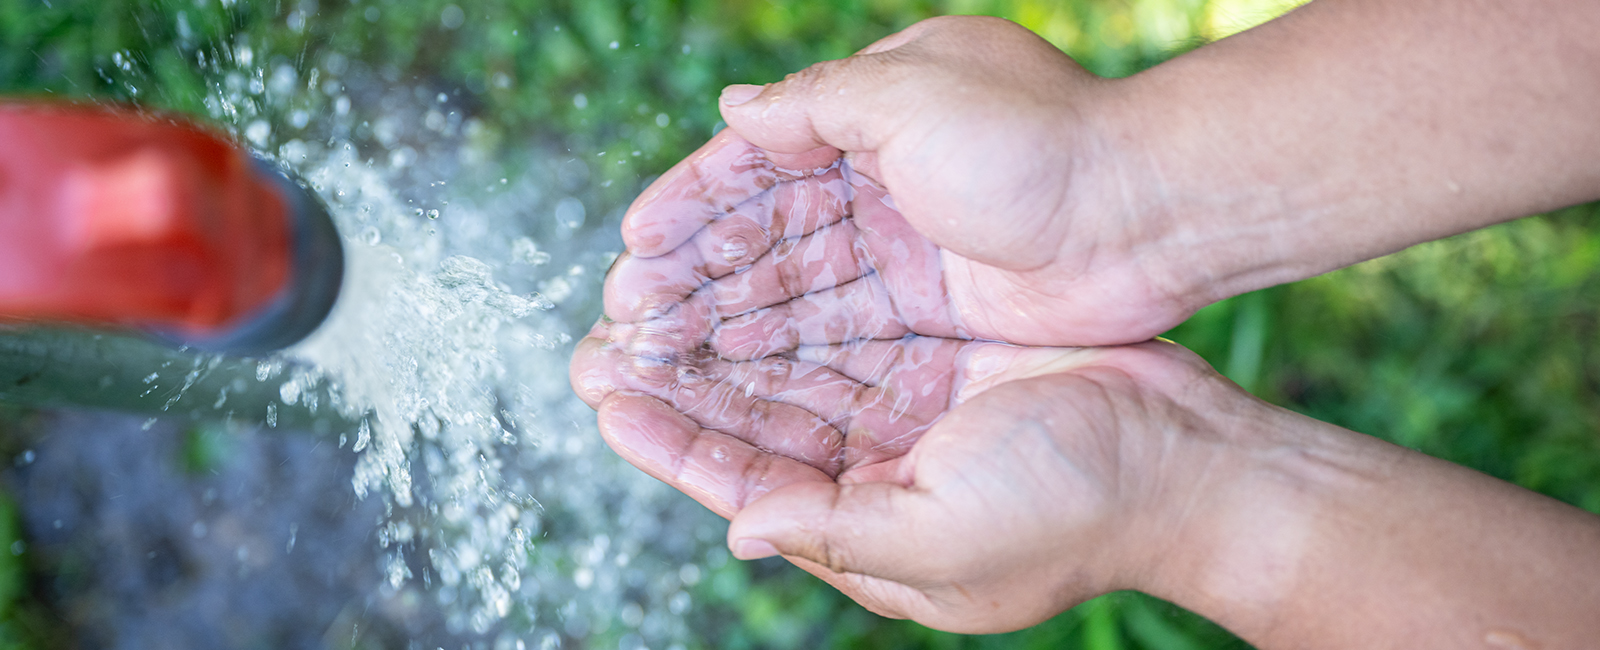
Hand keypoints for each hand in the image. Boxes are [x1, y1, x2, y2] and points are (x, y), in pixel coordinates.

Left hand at [573, 331, 1283, 632]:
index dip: (673, 444)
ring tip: (651, 299)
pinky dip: (791, 305)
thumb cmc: (1075, 512)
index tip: (607, 399)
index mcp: (866, 530)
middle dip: (679, 384)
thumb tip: (738, 529)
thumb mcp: (943, 542)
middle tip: (602, 338)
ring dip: (722, 337)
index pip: (744, 484)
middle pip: (755, 423)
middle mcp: (876, 471)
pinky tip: (742, 275)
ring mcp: (909, 411)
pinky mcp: (941, 356)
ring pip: (791, 369)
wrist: (1190, 457)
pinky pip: (847, 327)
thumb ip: (836, 532)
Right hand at [606, 16, 1209, 355]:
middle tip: (624, 322)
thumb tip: (733, 110)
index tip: (631, 245)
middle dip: (692, 278)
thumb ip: (818, 103)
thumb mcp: (918, 93)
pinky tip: (731, 378)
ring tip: (656, 359)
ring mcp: (909, 254)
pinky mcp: (934, 313)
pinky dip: (785, 353)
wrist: (1149, 215)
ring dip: (724, 323)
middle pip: (765, 237)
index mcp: (871, 120)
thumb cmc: (1038, 141)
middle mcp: (884, 187)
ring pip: (794, 292)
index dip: (691, 204)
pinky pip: (840, 334)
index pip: (757, 164)